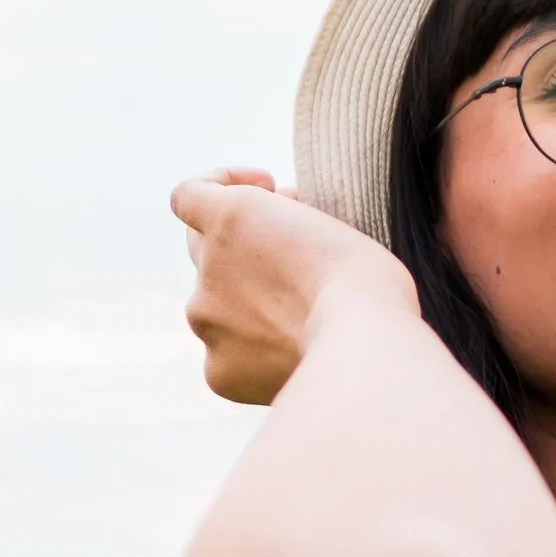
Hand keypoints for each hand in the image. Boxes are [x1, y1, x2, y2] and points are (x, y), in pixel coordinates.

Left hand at [172, 169, 417, 405]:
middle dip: (246, 248)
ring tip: (305, 317)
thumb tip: (280, 235)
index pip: (190, 195)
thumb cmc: (365, 284)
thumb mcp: (323, 225)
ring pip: (219, 308)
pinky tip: (294, 356)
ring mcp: (207, 321)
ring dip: (252, 304)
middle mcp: (207, 267)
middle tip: (296, 257)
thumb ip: (285, 224)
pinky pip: (228, 357)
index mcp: (229, 219)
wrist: (363, 349)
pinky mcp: (218, 371)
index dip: (225, 185)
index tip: (267, 192)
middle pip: (205, 251)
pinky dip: (254, 354)